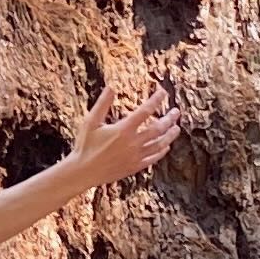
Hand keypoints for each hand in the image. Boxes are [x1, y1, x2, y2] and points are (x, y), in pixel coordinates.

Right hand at [70, 69, 175, 189]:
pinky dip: (161, 151)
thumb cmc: (85, 145)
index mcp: (123, 130)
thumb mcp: (90, 122)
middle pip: (157, 128)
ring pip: (159, 144)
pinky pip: (153, 158)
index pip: (145, 111)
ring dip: (170, 135)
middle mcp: (132, 143)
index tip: (162, 92)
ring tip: (176, 127)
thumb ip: (102, 104)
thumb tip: (111, 87)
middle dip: (169, 118)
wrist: (83, 171)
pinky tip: (166, 146)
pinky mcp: (135, 167)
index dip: (155, 100)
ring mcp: (135, 156)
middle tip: (176, 111)